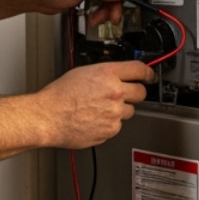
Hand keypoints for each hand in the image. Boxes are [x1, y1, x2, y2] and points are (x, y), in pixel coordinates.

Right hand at [36, 60, 152, 148]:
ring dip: (119, 111)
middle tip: (123, 96)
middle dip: (135, 94)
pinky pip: (117, 125)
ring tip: (98, 109)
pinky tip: (94, 119)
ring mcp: (115, 112)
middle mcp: (115, 92)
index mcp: (108, 74)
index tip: (150, 76)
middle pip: (141, 93)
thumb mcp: (83, 73)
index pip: (140, 70)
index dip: (148, 73)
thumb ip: (105, 74)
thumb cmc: (59, 96)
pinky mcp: (111, 129)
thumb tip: (117, 76)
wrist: (48, 117)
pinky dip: (108, 124)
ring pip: (129, 111)